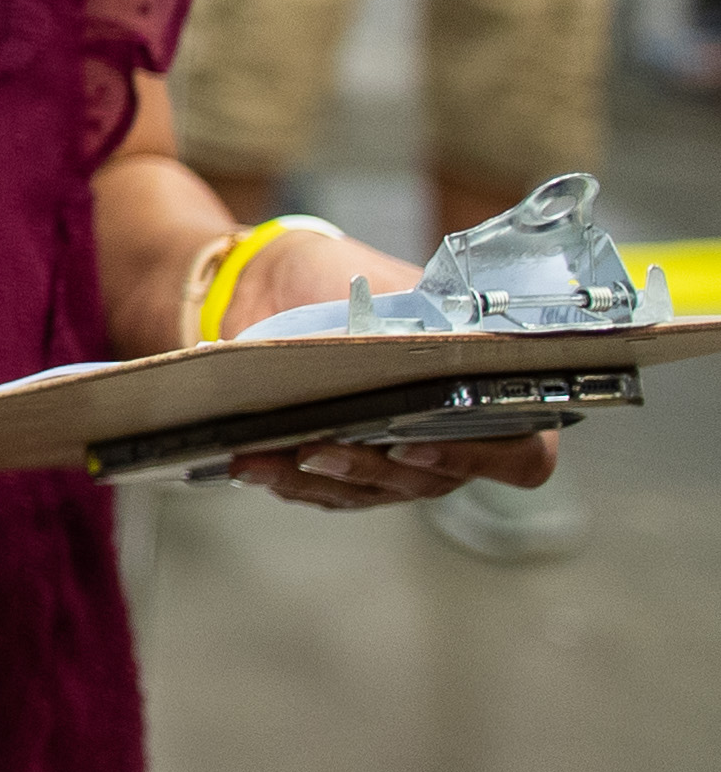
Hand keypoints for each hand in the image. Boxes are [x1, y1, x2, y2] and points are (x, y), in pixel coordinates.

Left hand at [204, 225, 565, 508]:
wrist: (283, 281)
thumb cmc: (347, 280)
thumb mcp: (384, 289)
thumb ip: (401, 324)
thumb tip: (382, 351)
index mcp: (489, 397)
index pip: (518, 455)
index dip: (474, 459)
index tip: (415, 441)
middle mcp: (454, 442)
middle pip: (428, 481)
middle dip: (369, 467)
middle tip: (321, 449)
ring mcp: (401, 463)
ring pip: (368, 492)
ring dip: (315, 478)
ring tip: (271, 457)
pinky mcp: (348, 471)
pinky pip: (324, 490)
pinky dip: (286, 479)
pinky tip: (253, 463)